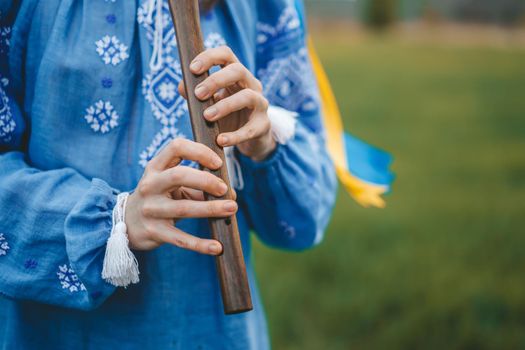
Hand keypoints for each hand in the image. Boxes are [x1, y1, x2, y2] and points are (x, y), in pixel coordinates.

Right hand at [125, 138, 237, 253]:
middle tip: (224, 188)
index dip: (199, 152)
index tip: (218, 163)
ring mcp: (150, 209)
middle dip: (206, 180)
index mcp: (155, 167)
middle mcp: (150, 185)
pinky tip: (217, 247)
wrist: (126, 223)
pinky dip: (200, 244)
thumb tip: (231, 193)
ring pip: (183, 208)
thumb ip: (199, 186)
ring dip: (210, 208)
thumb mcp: (172, 185)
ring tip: (232, 208)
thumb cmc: (159, 197)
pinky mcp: (154, 232)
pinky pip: (180, 238)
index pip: (176, 147)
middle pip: (179, 175)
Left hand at [178, 46, 275, 160]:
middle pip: (238, 70)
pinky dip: (235, 136)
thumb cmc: (227, 115)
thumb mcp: (210, 103)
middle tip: (198, 94)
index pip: (226, 54)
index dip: (209, 57)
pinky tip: (221, 141)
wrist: (249, 139)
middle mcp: (251, 85)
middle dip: (216, 80)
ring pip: (248, 96)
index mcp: (236, 75)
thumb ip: (196, 94)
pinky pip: (250, 129)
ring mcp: (260, 104)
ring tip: (207, 116)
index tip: (192, 69)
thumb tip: (182, 86)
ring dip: (225, 105)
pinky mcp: (263, 125)